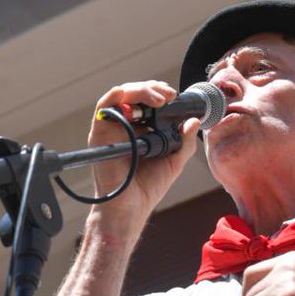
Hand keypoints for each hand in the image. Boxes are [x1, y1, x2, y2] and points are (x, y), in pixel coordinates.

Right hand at [87, 81, 199, 237]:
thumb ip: (184, 141)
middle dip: (152, 88)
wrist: (131, 207)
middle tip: (169, 95)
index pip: (147, 101)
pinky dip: (117, 96)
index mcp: (140, 129)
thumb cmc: (148, 187)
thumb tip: (194, 121)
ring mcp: (112, 128)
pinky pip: (104, 107)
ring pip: (121, 95)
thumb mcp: (174, 160)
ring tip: (160, 98)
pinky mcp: (100, 133)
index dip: (160, 94)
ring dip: (140, 90)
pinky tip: (132, 97)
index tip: (175, 97)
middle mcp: (125, 125)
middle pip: (135, 94)